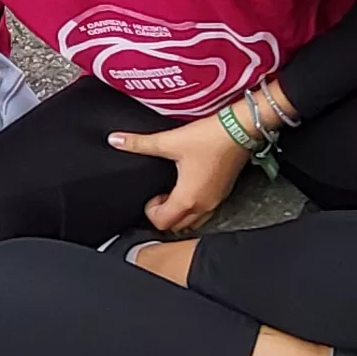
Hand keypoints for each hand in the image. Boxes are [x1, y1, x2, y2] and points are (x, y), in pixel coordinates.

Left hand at [107, 114, 247, 235]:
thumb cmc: (209, 138)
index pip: (162, 223)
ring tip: (174, 192)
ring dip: (180, 213)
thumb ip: (140, 143)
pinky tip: (191, 185)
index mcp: (188, 199)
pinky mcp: (224, 193)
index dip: (151, 212)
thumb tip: (115, 140)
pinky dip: (194, 207)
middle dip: (165, 215)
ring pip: (193, 222)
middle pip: (177, 227)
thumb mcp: (169, 141)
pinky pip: (206, 212)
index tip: (153, 195)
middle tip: (161, 195)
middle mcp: (203, 206)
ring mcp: (216, 201)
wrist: (241, 129)